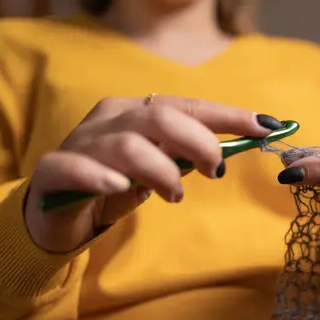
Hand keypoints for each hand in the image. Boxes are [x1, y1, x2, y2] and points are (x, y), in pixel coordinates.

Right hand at [25, 95, 281, 253]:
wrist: (58, 212)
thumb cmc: (116, 185)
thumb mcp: (158, 169)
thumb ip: (185, 158)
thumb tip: (227, 153)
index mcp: (137, 113)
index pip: (187, 107)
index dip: (227, 115)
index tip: (265, 126)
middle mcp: (110, 120)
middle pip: (160, 117)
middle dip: (199, 142)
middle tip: (216, 170)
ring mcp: (81, 143)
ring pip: (127, 144)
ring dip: (161, 170)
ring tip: (174, 195)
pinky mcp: (54, 173)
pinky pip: (76, 168)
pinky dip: (102, 177)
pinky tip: (123, 189)